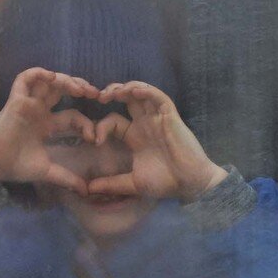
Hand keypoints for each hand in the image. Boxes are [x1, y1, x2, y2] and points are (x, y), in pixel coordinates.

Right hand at [0, 68, 97, 195]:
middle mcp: (39, 111)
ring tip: (79, 88)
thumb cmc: (17, 166)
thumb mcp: (48, 171)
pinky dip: (38, 73)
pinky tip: (53, 78)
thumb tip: (86, 191)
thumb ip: (67, 178)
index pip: (72, 115)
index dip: (86, 122)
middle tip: (95, 92)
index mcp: (47, 124)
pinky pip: (25, 79)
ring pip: (47, 81)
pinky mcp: (16, 100)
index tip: (94, 137)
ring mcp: (27, 104)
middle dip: (79, 87)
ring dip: (65, 80)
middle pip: (61, 90)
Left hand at [88, 82, 226, 201]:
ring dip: (126, 88)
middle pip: (126, 98)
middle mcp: (145, 123)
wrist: (189, 184)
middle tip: (99, 96)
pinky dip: (146, 90)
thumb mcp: (132, 183)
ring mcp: (157, 118)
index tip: (95, 140)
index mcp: (135, 136)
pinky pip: (157, 96)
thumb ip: (111, 184)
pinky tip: (134, 91)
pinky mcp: (170, 116)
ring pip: (141, 92)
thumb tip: (88, 189)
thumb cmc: (165, 183)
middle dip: (111, 93)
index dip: (101, 125)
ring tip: (113, 92)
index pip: (113, 120)